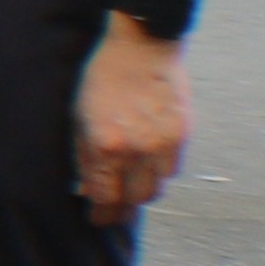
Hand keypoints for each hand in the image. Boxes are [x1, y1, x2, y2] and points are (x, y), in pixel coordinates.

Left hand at [75, 26, 191, 223]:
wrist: (141, 46)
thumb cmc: (102, 79)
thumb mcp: (79, 117)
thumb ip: (84, 157)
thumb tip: (86, 189)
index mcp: (107, 146)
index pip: (106, 199)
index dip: (101, 215)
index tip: (97, 219)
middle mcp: (139, 150)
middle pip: (137, 200)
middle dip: (124, 208)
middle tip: (114, 208)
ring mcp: (165, 143)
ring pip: (158, 187)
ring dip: (143, 189)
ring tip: (130, 183)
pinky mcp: (184, 134)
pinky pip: (173, 168)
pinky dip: (160, 170)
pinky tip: (147, 161)